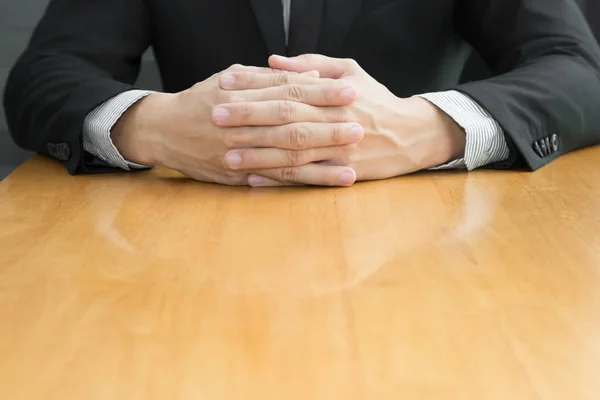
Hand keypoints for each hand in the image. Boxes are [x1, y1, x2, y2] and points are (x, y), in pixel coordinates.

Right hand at [110, 64, 360, 185]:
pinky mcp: (237, 176)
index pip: (289, 92)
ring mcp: (239, 154)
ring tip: (352, 163)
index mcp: (241, 96)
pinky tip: (325, 182)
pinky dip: (302, 182)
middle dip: (327, 129)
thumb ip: (269, 77)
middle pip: (292, 126)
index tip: (350, 92)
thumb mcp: (230, 78)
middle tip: (359, 128)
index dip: (320, 93)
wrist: (163, 131)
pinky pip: (275, 180)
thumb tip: (309, 74)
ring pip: (286, 158)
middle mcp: (241, 126)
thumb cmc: (201, 100)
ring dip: (321, 162)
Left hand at [222, 55, 465, 186]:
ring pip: (292, 153)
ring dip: (258, 154)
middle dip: (249, 117)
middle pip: (285, 119)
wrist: (412, 135)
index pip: (286, 87)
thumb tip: (273, 60)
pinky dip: (279, 180)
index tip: (225, 81)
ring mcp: (338, 151)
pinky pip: (306, 179)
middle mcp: (334, 122)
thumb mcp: (352, 72)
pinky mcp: (341, 174)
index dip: (254, 85)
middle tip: (216, 116)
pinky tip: (254, 179)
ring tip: (227, 154)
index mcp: (333, 94)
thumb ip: (313, 64)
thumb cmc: (378, 101)